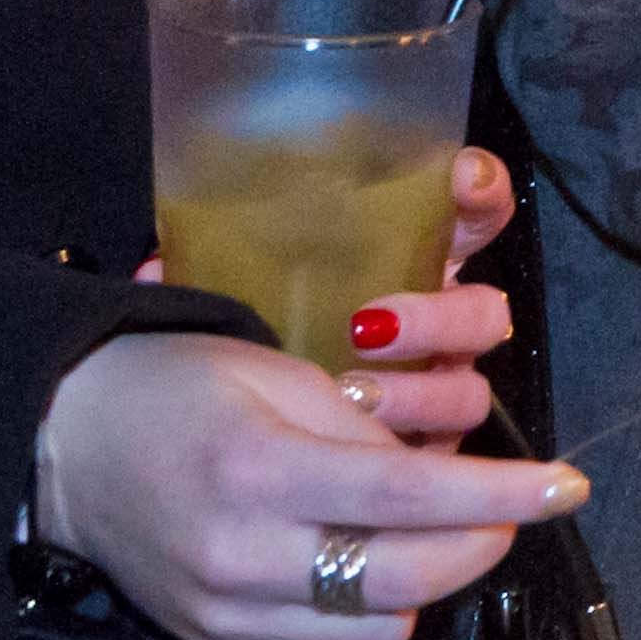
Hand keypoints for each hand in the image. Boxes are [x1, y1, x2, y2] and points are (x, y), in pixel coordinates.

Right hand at [30, 329, 585, 639]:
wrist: (58, 452)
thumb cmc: (172, 387)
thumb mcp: (271, 373)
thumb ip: (358, 433)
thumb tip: (440, 480)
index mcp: (258, 471)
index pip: (407, 497)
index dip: (500, 496)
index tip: (568, 487)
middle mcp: (243, 559)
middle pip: (405, 582)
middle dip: (480, 545)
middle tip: (513, 507)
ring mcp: (228, 618)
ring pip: (376, 628)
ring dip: (426, 582)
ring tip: (433, 528)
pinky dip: (366, 608)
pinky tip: (363, 558)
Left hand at [140, 146, 521, 448]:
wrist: (227, 436)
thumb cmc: (237, 349)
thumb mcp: (233, 299)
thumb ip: (213, 268)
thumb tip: (155, 266)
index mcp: (404, 266)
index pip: (471, 212)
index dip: (478, 190)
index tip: (457, 179)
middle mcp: (436, 332)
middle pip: (485, 313)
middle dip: (442, 317)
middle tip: (369, 327)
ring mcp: (437, 396)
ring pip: (468, 393)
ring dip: (418, 393)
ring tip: (352, 398)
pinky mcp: (428, 460)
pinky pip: (445, 461)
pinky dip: (412, 458)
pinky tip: (367, 460)